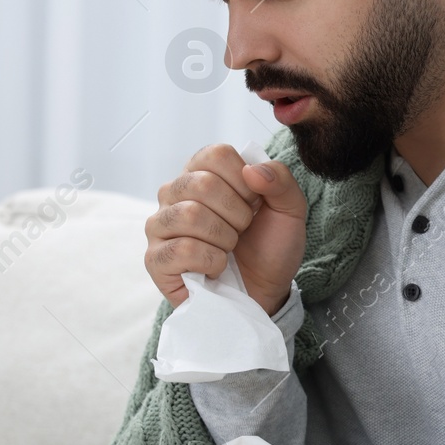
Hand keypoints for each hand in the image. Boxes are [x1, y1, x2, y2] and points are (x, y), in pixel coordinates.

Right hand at [145, 143, 305, 315]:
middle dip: (236, 214)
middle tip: (241, 231)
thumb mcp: (289, 209)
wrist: (264, 290)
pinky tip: (216, 268)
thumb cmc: (269, 245)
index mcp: (201, 170)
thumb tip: (251, 170)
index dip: (245, 183)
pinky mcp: (155, 258)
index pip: (216, 155)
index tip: (253, 204)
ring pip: (190, 215)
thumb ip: (280, 179)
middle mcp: (173, 192)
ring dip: (224, 238)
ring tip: (228, 249)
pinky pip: (182, 250)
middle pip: (202, 184)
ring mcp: (159, 225)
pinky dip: (211, 262)